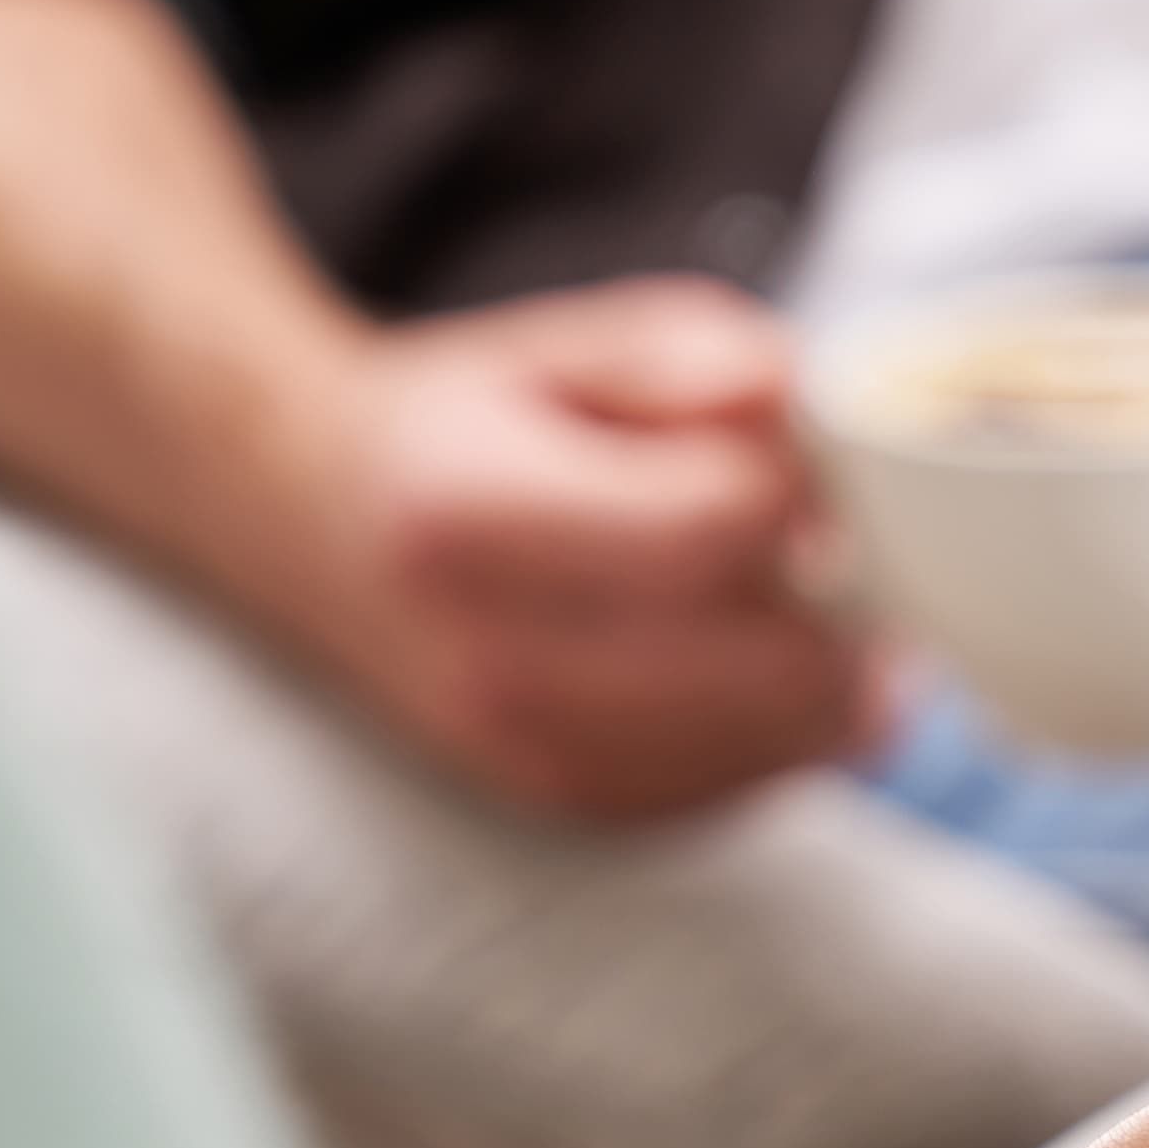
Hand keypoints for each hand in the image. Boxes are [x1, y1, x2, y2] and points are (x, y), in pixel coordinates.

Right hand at [268, 276, 874, 818]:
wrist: (317, 521)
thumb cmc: (465, 428)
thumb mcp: (579, 345)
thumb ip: (708, 366)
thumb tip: (811, 442)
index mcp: (471, 511)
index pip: (714, 526)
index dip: (794, 494)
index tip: (788, 477)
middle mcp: (490, 656)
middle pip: (770, 663)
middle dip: (831, 601)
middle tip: (815, 555)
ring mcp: (529, 750)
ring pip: (777, 743)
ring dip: (824, 678)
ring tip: (783, 607)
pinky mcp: (570, 802)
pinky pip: (742, 791)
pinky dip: (781, 734)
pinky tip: (750, 670)